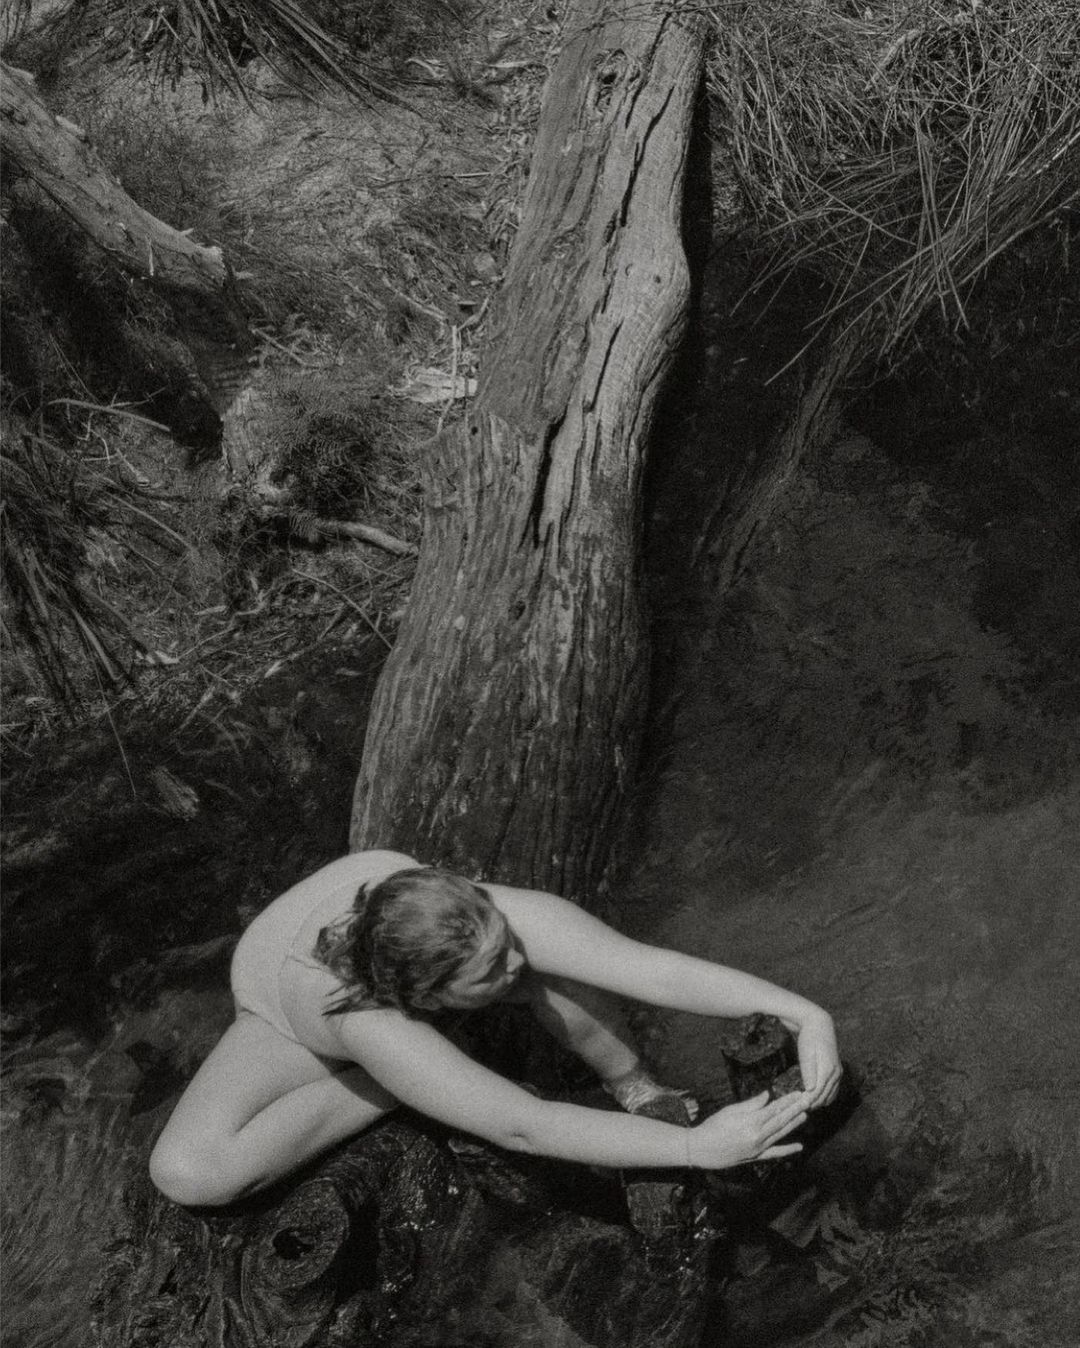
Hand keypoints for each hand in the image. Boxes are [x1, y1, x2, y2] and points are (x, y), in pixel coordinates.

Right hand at [686, 1090, 808, 1168]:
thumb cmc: (713, 1126)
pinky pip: (775, 1153)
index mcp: (751, 1122)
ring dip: (794, 1124)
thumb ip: (751, 1104)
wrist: (702, 1149)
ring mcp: (758, 1148)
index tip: (798, 1093)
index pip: (774, 1109)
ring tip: (806, 1115)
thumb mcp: (730, 1111)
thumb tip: (767, 1096)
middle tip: (808, 1101)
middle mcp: (758, 1136)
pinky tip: (799, 1147)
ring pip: (780, 1134)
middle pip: (781, 1120)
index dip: (787, 1100)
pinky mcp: (756, 1157)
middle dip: (795, 1110)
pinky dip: (787, 1150)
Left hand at [796, 1011, 841, 1108]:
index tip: (798, 1106)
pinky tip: (816, 1100)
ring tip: (805, 1106)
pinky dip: (826, 1097)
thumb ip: (808, 1072)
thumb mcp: (806, 1054)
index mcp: (828, 1070)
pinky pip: (833, 1090)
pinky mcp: (837, 1071)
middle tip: (799, 1109)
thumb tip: (811, 1090)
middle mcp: (836, 1073)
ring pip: (830, 1095)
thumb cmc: (809, 1038)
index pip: (818, 1093)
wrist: (819, 1025)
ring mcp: (838, 1072)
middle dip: (813, 1104)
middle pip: (824, 1096)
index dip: (808, 1101)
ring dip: (819, 1102)